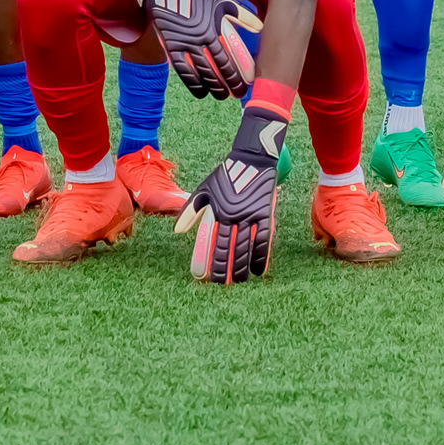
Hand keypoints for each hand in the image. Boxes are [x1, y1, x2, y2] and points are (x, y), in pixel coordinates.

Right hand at [112, 0, 261, 95]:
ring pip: (201, 73)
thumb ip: (242, 16)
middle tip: (237, 94)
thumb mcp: (222, 1)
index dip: (238, 75)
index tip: (246, 84)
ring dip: (213, 87)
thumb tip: (260, 28)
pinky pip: (183, 71)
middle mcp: (200, 39)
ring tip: (222, 95)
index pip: (229, 58)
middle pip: (217, 69)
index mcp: (214, 29)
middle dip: (229, 84)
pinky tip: (201, 93)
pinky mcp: (171, 48)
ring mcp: (184, 45)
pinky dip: (192, 84)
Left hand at [177, 103, 287, 283]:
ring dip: (240, 267)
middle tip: (219, 284)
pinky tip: (257, 271)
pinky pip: (263, 240)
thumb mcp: (203, 190)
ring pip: (244, 248)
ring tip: (237, 282)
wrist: (251, 160)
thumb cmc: (224, 176)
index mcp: (216, 211)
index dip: (205, 261)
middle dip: (223, 270)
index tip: (200, 277)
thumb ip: (190, 212)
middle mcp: (232, 216)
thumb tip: (178, 232)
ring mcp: (250, 216)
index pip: (209, 243)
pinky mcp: (265, 214)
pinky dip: (261, 256)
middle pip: (227, 249)